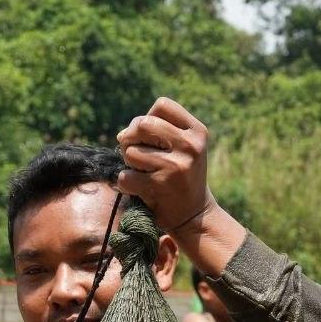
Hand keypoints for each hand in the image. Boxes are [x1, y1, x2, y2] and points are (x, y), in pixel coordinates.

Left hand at [115, 97, 244, 275]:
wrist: (195, 216)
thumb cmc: (182, 176)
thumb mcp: (184, 148)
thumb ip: (158, 132)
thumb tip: (122, 135)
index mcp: (198, 132)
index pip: (162, 105)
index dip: (147, 118)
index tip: (148, 136)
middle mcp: (190, 146)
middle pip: (143, 124)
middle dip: (131, 138)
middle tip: (135, 154)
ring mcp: (175, 166)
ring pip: (131, 151)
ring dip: (129, 163)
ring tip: (142, 173)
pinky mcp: (160, 187)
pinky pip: (125, 176)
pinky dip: (125, 183)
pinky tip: (138, 189)